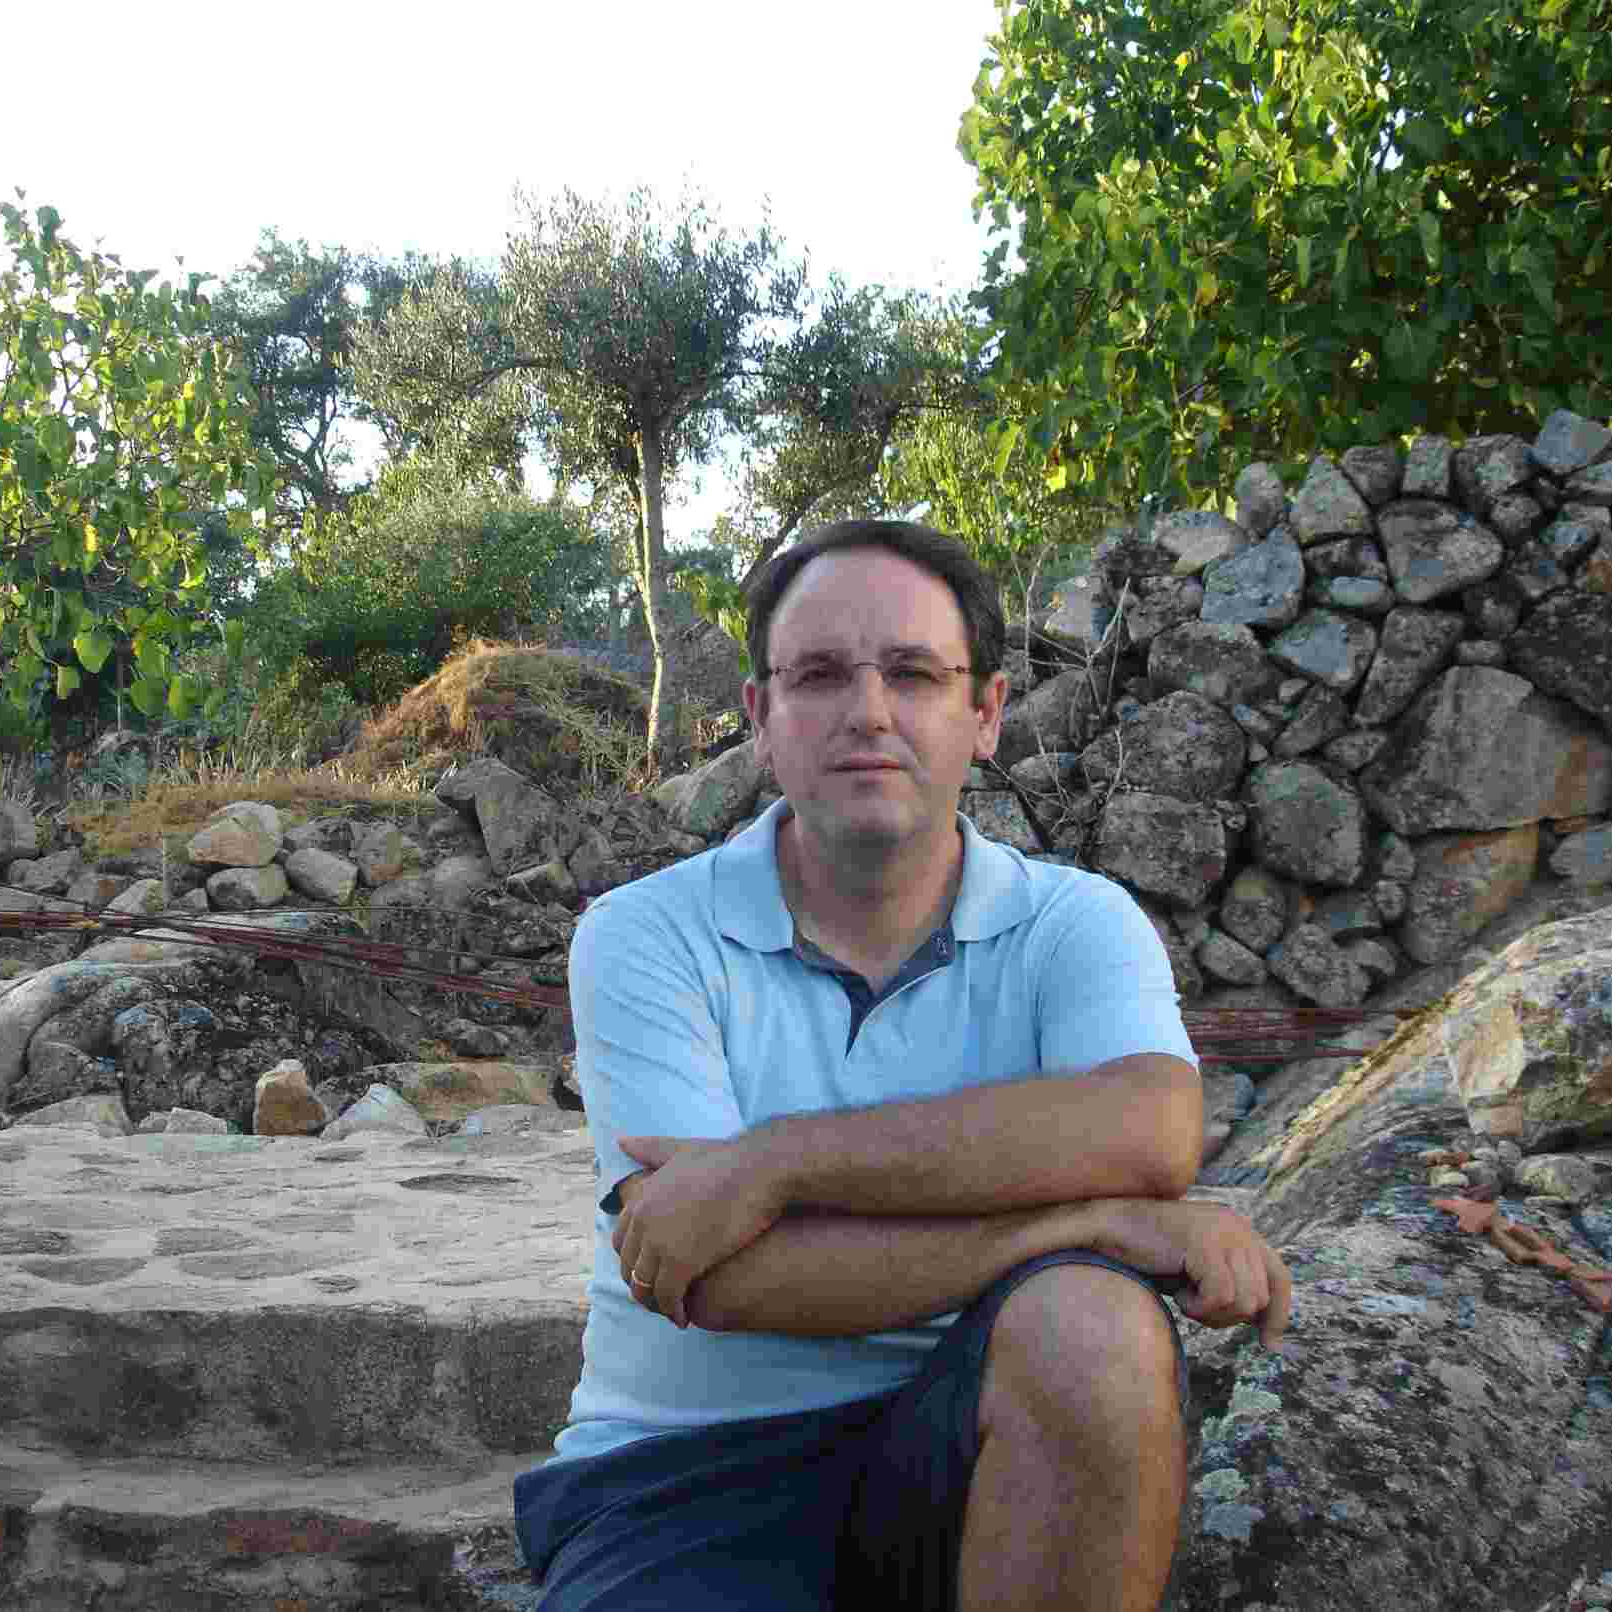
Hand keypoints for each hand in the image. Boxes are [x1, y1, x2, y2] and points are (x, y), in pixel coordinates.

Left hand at [611, 1135, 786, 1327]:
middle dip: (643, 1285)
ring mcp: (659, 1243)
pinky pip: (668, 1298)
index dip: (636, 1260)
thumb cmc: (728, 1159)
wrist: (759, 1170)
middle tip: (663, 1297)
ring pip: (644, 1287)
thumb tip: (622, 1140)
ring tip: (673, 1311)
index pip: (622, 1241)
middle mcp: (643, 1221)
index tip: (654, 1269)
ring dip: (655, 1303)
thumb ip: (651, 1149)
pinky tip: (685, 1317)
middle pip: (630, 1267)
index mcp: (641, 1198)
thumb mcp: (682, 1150)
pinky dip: (673, 1311)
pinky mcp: (682, 1263)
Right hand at [1083, 1198, 1290, 1349]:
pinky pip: (1222, 1296)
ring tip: (1184, 1294)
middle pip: (1260, 1298)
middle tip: (1193, 1304)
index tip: (1270, 1345)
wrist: (1107, 1227)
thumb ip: (1232, 1286)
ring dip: (1211, 1312)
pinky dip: (1198, 1307)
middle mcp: (1238, 1226)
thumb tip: (1271, 1337)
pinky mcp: (1206, 1242)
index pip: (1279, 1277)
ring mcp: (1225, 1232)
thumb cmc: (1147, 1255)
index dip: (1278, 1314)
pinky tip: (1177, 1293)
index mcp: (1239, 1229)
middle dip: (1226, 1316)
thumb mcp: (1198, 1271)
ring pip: (1244, 1301)